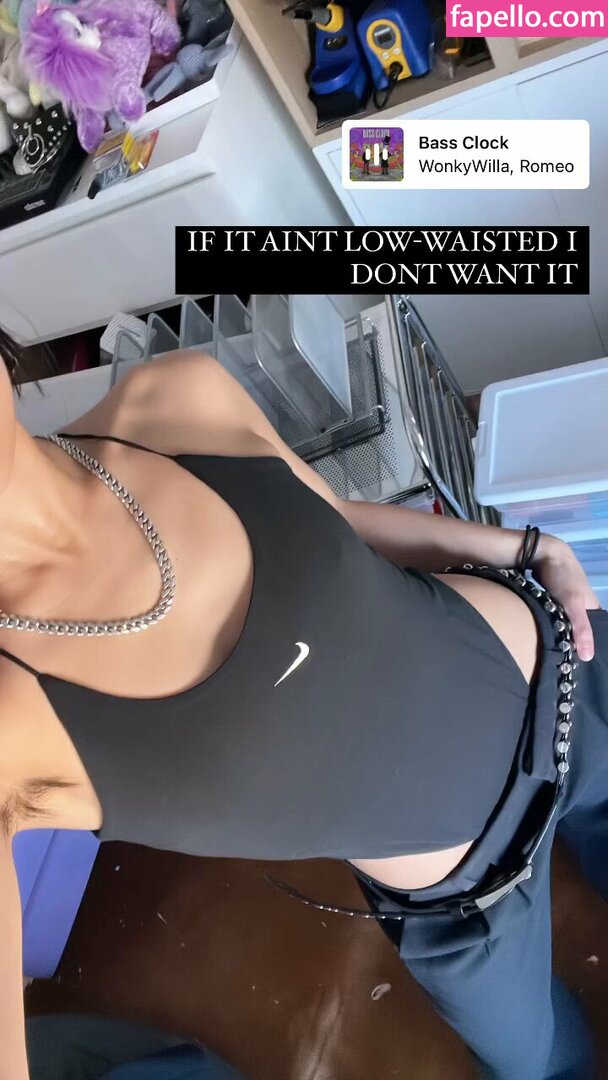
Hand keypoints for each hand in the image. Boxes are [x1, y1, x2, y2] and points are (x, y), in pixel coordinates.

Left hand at [533, 536, 600, 660]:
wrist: (541, 552)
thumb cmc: (562, 577)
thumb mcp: (573, 603)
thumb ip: (581, 629)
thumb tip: (588, 657)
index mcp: (593, 607)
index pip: (594, 633)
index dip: (587, 646)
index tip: (576, 663)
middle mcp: (582, 605)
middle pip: (579, 629)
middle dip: (571, 641)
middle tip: (560, 660)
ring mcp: (566, 601)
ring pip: (565, 623)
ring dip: (559, 633)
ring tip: (551, 651)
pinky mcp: (552, 599)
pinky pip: (553, 616)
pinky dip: (550, 624)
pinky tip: (542, 635)